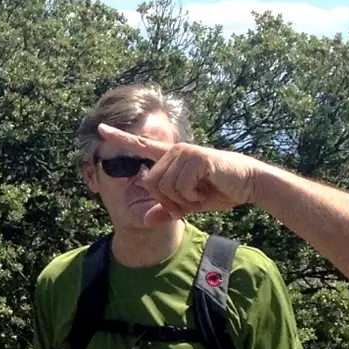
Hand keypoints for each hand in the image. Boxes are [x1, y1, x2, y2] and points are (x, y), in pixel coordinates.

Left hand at [96, 123, 266, 223]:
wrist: (247, 184)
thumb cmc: (220, 191)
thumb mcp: (189, 205)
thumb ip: (168, 210)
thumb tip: (147, 220)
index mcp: (170, 158)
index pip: (140, 145)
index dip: (120, 138)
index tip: (101, 128)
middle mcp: (175, 151)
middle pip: (150, 183)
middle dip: (168, 202)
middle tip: (190, 202)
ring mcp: (185, 152)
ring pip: (164, 187)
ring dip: (183, 200)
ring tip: (201, 193)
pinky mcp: (197, 157)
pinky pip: (180, 186)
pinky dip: (192, 197)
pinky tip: (206, 189)